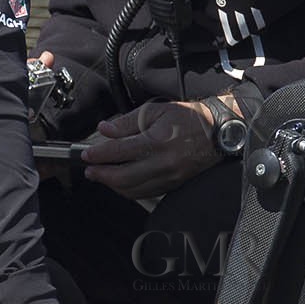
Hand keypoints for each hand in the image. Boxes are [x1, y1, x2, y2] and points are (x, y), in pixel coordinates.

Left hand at [82, 99, 216, 198]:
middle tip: (89, 170)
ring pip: (133, 189)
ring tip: (101, 176)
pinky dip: (128, 190)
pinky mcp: (173, 185)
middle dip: (101, 174)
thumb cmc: (187, 118)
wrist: (218, 132)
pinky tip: (120, 182)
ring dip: (113, 185)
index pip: (119, 152)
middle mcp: (162, 163)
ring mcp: (169, 177)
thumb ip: (127, 122)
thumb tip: (105, 130)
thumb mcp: (156, 111)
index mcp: (156, 141)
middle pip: (123, 177)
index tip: (86, 155)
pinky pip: (145, 193)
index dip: (99, 155)